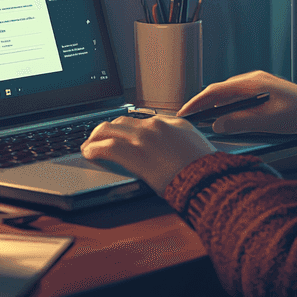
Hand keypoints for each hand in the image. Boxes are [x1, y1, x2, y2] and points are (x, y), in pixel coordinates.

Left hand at [81, 115, 216, 195]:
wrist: (207, 178)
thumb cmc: (205, 167)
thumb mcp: (195, 143)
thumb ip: (180, 137)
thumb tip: (170, 140)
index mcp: (171, 122)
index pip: (139, 119)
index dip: (124, 127)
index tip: (118, 134)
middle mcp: (155, 126)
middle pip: (120, 121)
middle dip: (105, 130)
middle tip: (97, 139)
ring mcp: (144, 138)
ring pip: (108, 130)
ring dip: (94, 138)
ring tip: (88, 147)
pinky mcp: (136, 154)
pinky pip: (107, 147)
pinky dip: (94, 149)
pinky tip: (89, 154)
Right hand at [177, 70, 296, 134]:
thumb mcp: (267, 121)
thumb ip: (240, 122)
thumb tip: (217, 124)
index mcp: (252, 82)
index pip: (217, 90)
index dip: (198, 101)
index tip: (185, 111)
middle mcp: (252, 79)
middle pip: (219, 89)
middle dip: (202, 102)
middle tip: (188, 116)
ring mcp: (257, 83)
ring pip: (228, 93)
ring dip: (214, 104)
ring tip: (201, 117)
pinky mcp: (261, 90)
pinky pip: (237, 96)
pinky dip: (226, 105)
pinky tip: (223, 115)